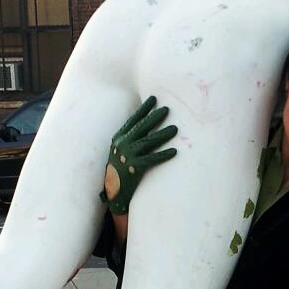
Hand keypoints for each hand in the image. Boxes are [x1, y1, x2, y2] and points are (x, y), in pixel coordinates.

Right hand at [101, 97, 177, 214]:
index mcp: (118, 138)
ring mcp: (128, 156)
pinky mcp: (135, 168)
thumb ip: (129, 138)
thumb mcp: (118, 150)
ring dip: (163, 134)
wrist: (112, 189)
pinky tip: (174, 151)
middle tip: (167, 109)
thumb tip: (147, 126)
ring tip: (175, 129)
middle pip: (142, 127)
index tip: (154, 99)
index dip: (144, 109)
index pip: (133, 120)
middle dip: (155, 117)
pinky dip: (163, 155)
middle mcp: (122, 144)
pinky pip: (152, 159)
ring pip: (149, 141)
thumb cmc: (118, 168)